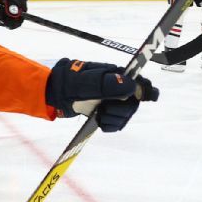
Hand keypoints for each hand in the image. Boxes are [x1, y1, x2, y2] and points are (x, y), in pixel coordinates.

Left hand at [45, 59, 159, 131]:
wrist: (52, 94)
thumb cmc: (67, 83)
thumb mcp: (85, 82)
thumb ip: (107, 83)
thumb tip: (131, 85)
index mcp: (115, 75)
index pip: (139, 82)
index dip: (147, 90)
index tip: (149, 96)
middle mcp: (116, 87)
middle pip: (134, 103)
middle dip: (122, 110)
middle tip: (105, 110)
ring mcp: (111, 100)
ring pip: (125, 115)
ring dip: (113, 119)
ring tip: (99, 115)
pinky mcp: (105, 112)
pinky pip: (116, 124)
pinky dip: (108, 125)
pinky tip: (98, 120)